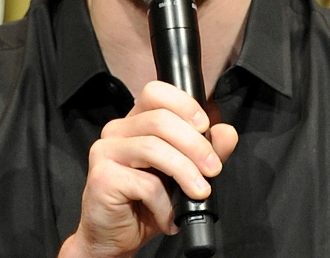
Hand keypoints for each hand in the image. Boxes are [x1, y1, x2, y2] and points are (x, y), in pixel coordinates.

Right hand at [59, 81, 237, 257]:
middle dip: (195, 144)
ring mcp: (106, 150)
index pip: (156, 91)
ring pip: (154, 148)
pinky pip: (144, 183)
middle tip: (213, 169)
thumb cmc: (146, 202)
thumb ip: (206, 149)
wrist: (116, 237)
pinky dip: (165, 203)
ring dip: (185, 171)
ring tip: (199, 192)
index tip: (205, 128)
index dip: (184, 105)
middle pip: (160, 119)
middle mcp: (117, 129)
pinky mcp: (102, 177)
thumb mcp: (184, 172)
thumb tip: (226, 132)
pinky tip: (169, 215)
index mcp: (135, 120)